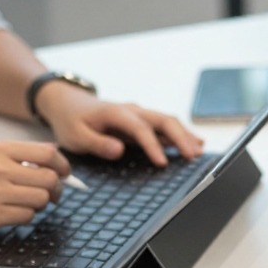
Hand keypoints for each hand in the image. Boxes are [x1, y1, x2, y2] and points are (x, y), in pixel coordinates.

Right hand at [0, 141, 71, 238]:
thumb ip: (21, 154)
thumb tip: (54, 150)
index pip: (47, 153)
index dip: (63, 165)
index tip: (65, 174)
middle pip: (50, 178)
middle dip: (56, 189)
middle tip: (50, 194)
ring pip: (42, 199)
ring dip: (40, 205)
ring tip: (26, 203)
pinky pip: (28, 216)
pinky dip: (25, 216)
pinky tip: (12, 212)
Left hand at [36, 83, 204, 167]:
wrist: (67, 103)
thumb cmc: (71, 121)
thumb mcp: (76, 136)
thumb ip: (97, 143)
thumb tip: (119, 150)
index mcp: (117, 113)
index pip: (141, 129)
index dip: (153, 146)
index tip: (162, 163)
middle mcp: (132, 110)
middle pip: (163, 120)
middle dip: (181, 137)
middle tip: (193, 156)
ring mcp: (139, 114)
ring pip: (168, 121)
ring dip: (185, 135)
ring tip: (199, 150)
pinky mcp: (141, 121)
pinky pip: (164, 125)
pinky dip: (180, 134)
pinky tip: (193, 143)